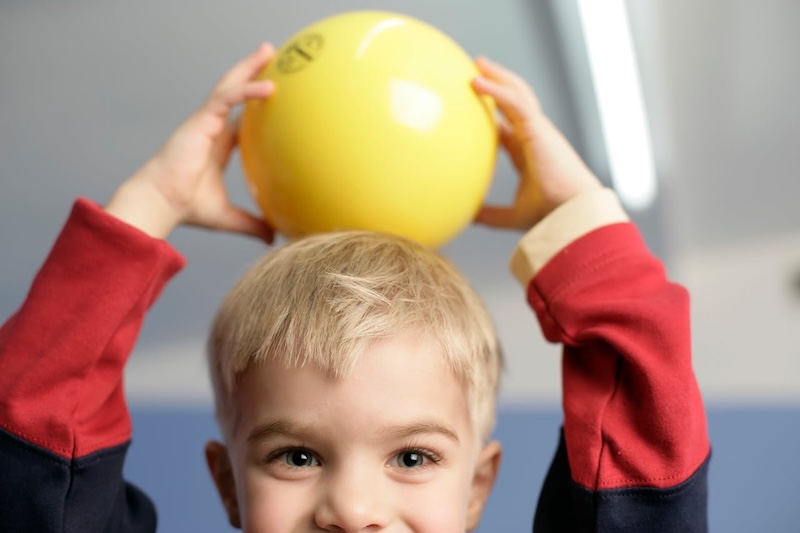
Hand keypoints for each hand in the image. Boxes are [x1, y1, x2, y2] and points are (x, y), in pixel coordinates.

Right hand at [105, 43, 275, 241]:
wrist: (162, 203)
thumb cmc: (187, 207)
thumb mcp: (229, 217)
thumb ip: (251, 224)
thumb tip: (272, 238)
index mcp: (217, 144)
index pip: (240, 117)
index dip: (254, 103)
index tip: (273, 93)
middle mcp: (211, 127)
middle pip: (235, 92)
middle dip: (251, 72)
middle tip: (270, 55)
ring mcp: (205, 121)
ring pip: (230, 86)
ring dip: (248, 67)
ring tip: (267, 51)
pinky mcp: (201, 121)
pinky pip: (227, 98)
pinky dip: (246, 91)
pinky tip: (267, 87)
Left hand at [471, 56, 601, 230]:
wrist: (571, 213)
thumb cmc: (549, 216)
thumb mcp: (512, 215)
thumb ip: (491, 215)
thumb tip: (467, 217)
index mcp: (531, 153)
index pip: (511, 127)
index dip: (496, 115)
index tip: (477, 106)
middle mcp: (536, 137)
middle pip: (516, 102)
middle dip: (499, 85)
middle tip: (477, 72)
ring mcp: (538, 130)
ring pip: (518, 93)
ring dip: (498, 76)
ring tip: (478, 63)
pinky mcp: (538, 128)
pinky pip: (514, 101)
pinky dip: (496, 89)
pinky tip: (476, 81)